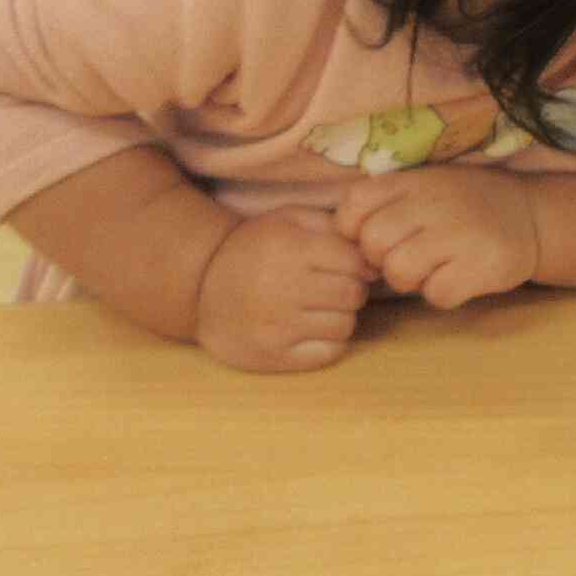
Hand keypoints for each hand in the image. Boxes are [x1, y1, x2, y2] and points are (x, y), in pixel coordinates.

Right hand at [195, 206, 373, 371]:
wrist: (201, 286)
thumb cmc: (256, 248)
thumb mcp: (289, 219)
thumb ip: (334, 225)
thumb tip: (374, 255)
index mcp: (289, 250)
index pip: (355, 263)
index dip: (359, 264)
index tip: (348, 266)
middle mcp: (283, 288)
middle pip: (354, 295)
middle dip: (351, 290)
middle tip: (333, 287)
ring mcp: (277, 326)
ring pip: (345, 325)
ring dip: (340, 316)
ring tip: (318, 307)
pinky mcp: (273, 356)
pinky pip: (329, 352)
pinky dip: (328, 341)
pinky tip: (310, 328)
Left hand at [335, 167, 539, 309]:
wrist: (531, 215)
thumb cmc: (463, 206)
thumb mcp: (424, 186)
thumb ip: (383, 202)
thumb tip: (339, 242)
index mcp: (413, 181)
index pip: (352, 207)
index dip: (354, 231)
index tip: (379, 236)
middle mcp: (434, 202)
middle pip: (372, 244)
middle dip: (383, 259)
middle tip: (410, 255)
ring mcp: (460, 233)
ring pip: (399, 273)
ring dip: (411, 280)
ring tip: (434, 267)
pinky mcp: (483, 265)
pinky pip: (436, 294)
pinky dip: (444, 293)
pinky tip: (459, 276)